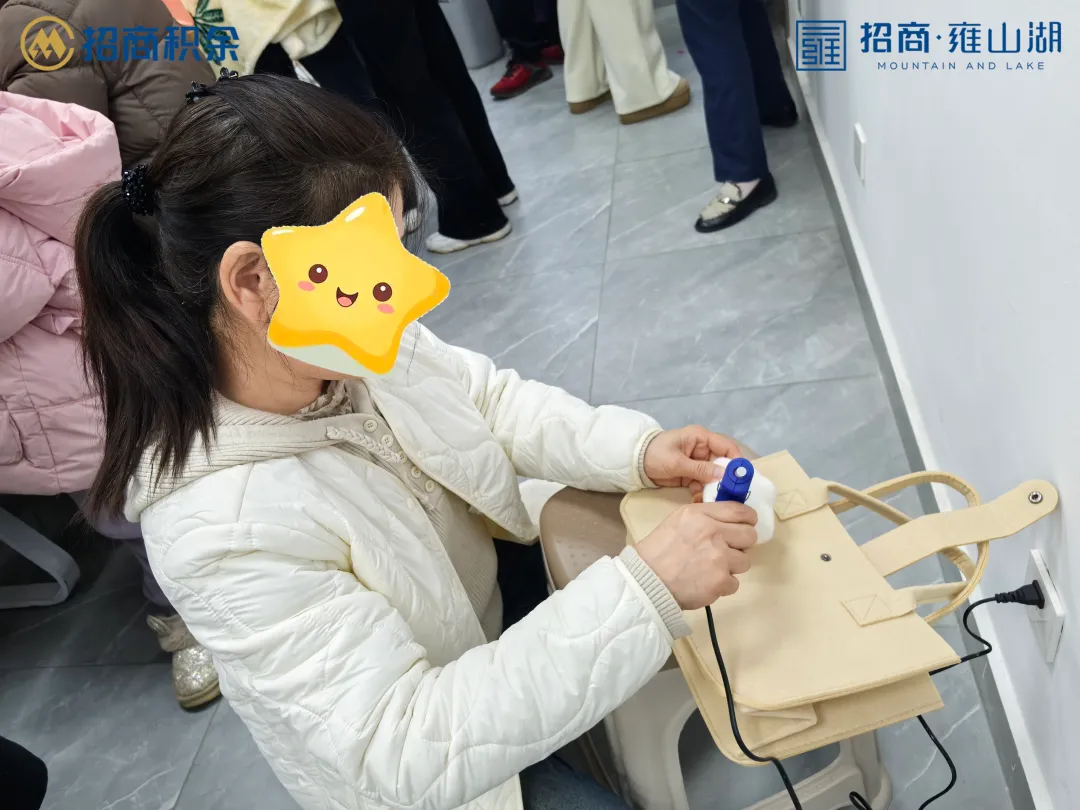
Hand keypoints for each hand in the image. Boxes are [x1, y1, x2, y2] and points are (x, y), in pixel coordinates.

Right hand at [635, 501, 757, 608]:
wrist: (647, 580)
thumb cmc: (659, 550)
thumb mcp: (679, 520)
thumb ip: (705, 517)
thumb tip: (730, 522)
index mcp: (701, 515)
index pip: (739, 511)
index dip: (748, 519)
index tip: (747, 524)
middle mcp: (713, 533)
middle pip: (749, 536)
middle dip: (742, 543)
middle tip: (728, 549)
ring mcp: (719, 559)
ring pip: (744, 561)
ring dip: (731, 566)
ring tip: (711, 568)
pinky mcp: (720, 582)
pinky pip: (735, 583)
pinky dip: (723, 585)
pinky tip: (706, 582)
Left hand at [643, 426, 741, 501]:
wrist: (635, 464)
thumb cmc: (655, 454)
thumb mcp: (677, 462)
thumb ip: (699, 469)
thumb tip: (723, 475)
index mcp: (701, 438)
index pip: (726, 447)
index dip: (735, 460)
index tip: (741, 477)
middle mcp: (702, 449)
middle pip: (722, 464)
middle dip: (725, 479)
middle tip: (729, 494)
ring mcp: (697, 463)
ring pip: (713, 477)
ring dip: (713, 488)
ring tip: (712, 500)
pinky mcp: (691, 475)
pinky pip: (702, 484)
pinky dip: (702, 493)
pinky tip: (699, 501)